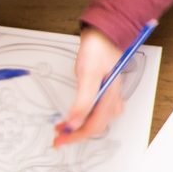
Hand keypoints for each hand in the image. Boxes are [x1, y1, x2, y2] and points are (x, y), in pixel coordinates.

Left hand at [55, 26, 125, 147]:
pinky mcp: (106, 89)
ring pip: (98, 120)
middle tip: (59, 136)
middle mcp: (112, 99)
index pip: (93, 126)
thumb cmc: (98, 50)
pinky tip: (79, 114)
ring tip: (66, 128)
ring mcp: (111, 94)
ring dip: (81, 127)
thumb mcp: (87, 75)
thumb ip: (82, 101)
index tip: (60, 138)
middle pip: (96, 126)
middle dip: (77, 134)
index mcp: (110, 98)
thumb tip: (74, 123)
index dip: (75, 135)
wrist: (104, 33)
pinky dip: (86, 116)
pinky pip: (98, 110)